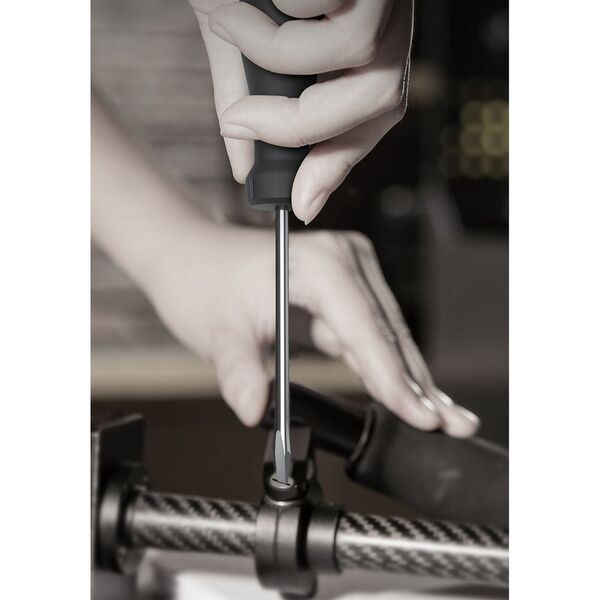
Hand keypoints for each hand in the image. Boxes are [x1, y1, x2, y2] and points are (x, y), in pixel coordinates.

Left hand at [144, 223, 478, 435]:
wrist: (195, 259)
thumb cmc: (205, 282)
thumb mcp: (217, 329)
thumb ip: (240, 370)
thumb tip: (256, 410)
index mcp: (318, 265)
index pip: (366, 328)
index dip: (394, 378)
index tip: (420, 416)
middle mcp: (343, 261)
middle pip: (389, 334)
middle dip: (417, 385)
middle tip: (452, 426)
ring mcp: (349, 274)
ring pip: (388, 338)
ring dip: (411, 380)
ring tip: (446, 419)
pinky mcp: (345, 292)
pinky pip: (373, 336)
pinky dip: (389, 369)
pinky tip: (414, 397)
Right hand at [188, 0, 413, 223]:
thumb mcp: (241, 42)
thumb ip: (247, 101)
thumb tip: (242, 166)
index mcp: (369, 46)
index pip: (376, 116)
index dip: (339, 165)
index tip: (300, 204)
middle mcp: (388, 19)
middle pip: (378, 98)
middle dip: (302, 126)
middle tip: (239, 119)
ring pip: (349, 51)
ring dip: (269, 50)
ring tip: (225, 18)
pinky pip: (322, 1)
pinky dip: (274, 5)